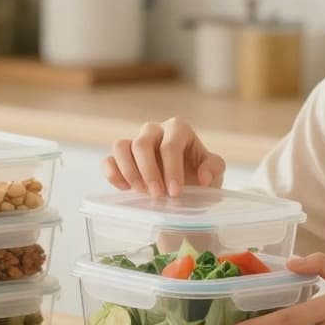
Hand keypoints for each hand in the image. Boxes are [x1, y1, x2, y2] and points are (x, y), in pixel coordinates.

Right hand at [103, 117, 226, 196]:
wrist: (188, 187)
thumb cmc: (201, 175)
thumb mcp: (216, 171)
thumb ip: (213, 168)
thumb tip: (203, 176)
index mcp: (178, 129)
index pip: (170, 144)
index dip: (172, 169)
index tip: (176, 192)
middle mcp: (154, 130)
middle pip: (142, 143)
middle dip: (149, 171)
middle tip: (158, 195)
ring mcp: (135, 142)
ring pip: (120, 146)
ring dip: (129, 172)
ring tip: (141, 193)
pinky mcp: (121, 158)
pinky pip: (108, 160)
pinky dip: (113, 174)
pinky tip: (125, 189)